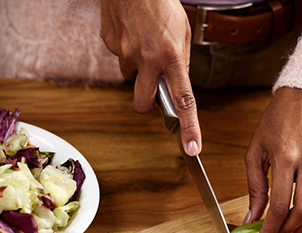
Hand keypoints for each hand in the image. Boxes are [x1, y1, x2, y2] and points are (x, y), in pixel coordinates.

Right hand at [100, 0, 200, 155]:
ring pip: (130, 75)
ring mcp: (125, 53)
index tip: (192, 148)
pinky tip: (132, 31)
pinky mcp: (109, 44)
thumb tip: (178, 81)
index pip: (183, 101)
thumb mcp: (183, 32)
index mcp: (171, 57)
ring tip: (143, 41)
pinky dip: (126, 48)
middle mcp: (147, 59)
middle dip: (147, 101)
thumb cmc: (161, 2)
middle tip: (153, 86)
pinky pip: (119, 55)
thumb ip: (181, 60)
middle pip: (143, 103)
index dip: (189, 127)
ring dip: (138, 67)